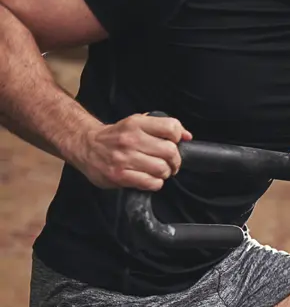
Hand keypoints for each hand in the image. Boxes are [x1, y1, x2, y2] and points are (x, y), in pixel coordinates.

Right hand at [72, 113, 191, 189]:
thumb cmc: (116, 136)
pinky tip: (150, 179)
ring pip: (162, 169)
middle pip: (170, 152)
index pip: (171, 128)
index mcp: (136, 124)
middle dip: (175, 160)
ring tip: (159, 171)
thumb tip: (188, 136)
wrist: (86, 145)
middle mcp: (130, 140)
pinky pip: (150, 183)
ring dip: (165, 173)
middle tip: (171, 163)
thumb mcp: (137, 123)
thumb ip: (162, 127)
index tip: (175, 143)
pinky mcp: (119, 176)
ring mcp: (124, 158)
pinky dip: (155, 183)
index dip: (178, 137)